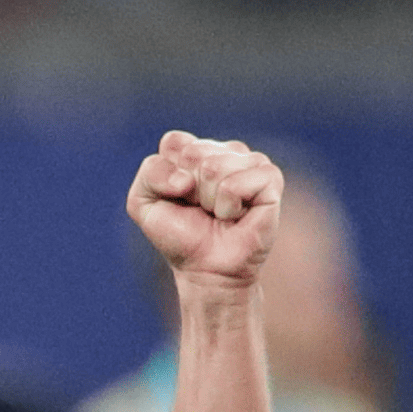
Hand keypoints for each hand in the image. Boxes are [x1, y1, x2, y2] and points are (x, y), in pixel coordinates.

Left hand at [128, 131, 281, 287]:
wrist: (204, 268)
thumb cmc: (178, 236)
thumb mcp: (143, 202)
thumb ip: (150, 172)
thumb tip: (186, 178)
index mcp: (196, 149)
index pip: (174, 142)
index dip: (167, 176)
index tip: (177, 197)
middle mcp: (225, 150)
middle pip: (193, 153)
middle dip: (188, 190)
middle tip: (199, 209)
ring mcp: (251, 161)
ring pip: (214, 166)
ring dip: (208, 200)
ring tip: (217, 214)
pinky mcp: (270, 178)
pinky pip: (235, 183)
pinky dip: (227, 206)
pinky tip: (235, 216)